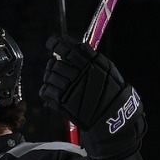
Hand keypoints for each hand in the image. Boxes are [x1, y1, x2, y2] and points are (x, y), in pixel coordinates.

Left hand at [41, 34, 143, 158]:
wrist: (113, 117)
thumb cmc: (112, 93)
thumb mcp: (108, 69)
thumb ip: (91, 56)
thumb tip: (75, 45)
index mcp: (89, 63)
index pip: (67, 48)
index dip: (56, 44)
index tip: (52, 43)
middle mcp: (78, 74)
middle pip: (56, 63)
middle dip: (53, 64)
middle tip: (55, 66)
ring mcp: (69, 88)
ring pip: (49, 76)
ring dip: (49, 77)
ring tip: (54, 81)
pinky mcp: (63, 102)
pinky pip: (47, 91)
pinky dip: (46, 90)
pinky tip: (51, 92)